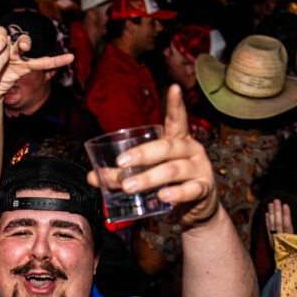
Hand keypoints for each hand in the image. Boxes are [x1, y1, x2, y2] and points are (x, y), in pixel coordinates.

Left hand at [0, 27, 73, 102]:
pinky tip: (70, 58)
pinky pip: (41, 62)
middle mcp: (0, 44)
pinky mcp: (22, 66)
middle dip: (1, 49)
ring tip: (23, 50)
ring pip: (22, 45)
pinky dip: (56, 60)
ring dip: (24, 46)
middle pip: (5, 40)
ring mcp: (13, 55)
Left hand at [88, 84, 218, 227]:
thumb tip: (92, 177)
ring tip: (129, 186)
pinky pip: (190, 190)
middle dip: (142, 154)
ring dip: (150, 178)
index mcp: (177, 141)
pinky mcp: (204, 189)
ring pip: (174, 169)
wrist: (196, 209)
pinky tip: (163, 196)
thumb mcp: (147, 175)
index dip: (176, 104)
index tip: (173, 87)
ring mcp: (199, 169)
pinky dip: (176, 193)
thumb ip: (122, 174)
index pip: (177, 120)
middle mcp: (191, 151)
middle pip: (167, 147)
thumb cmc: (169, 185)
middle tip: (121, 163)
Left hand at [264, 200, 296, 248]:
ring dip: (271, 214)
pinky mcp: (271, 243)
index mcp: (289, 241)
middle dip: (277, 211)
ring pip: (271, 226)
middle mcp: (280, 240)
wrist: (289, 269)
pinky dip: (267, 222)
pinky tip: (267, 214)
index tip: (285, 205)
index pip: (287, 226)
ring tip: (270, 204)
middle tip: (276, 200)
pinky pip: (268, 231)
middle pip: (277, 223)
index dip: (286, 215)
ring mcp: (274, 241)